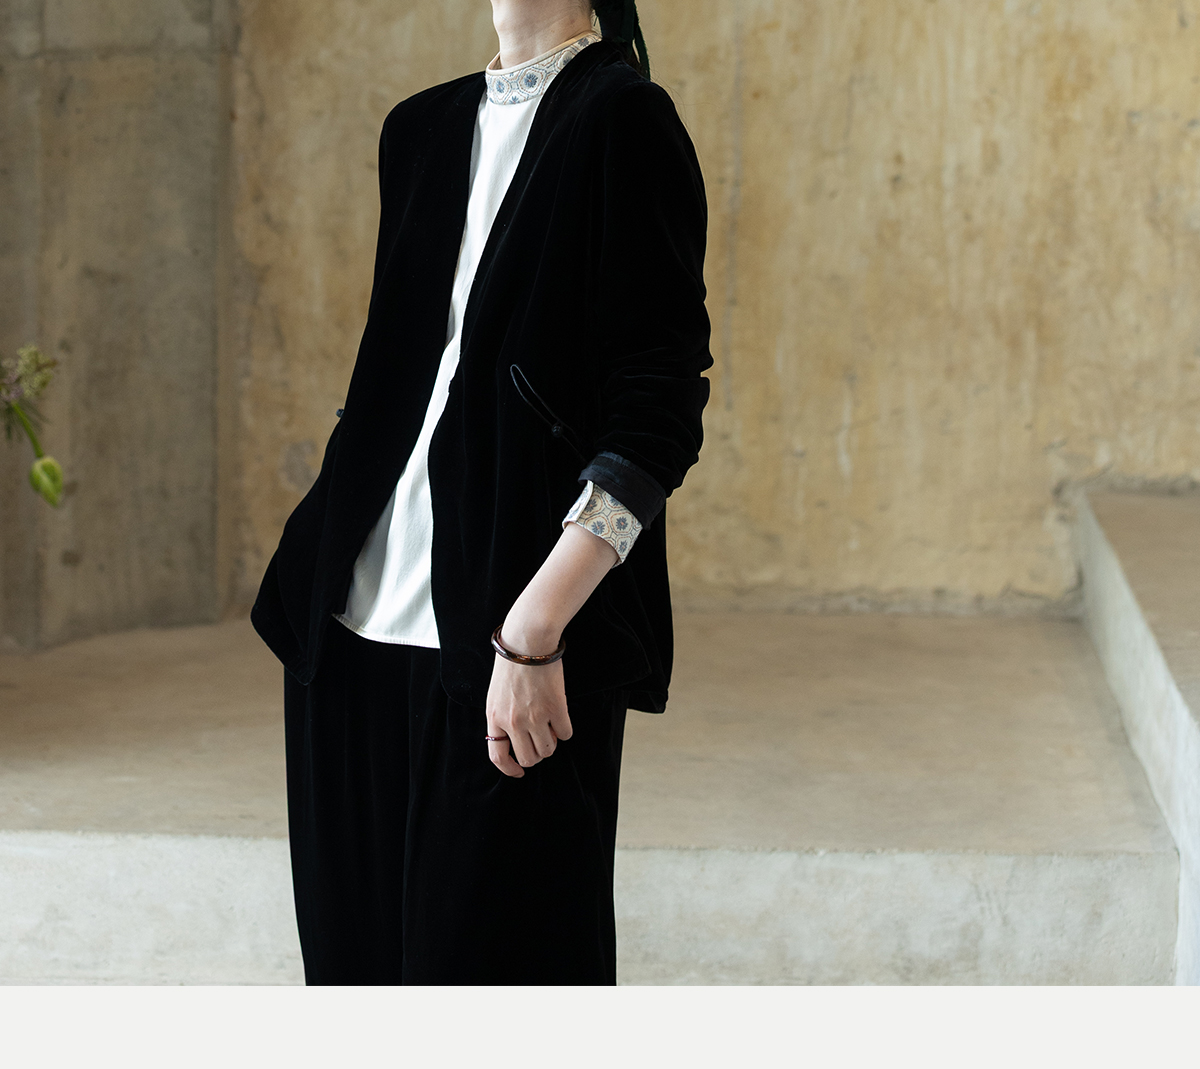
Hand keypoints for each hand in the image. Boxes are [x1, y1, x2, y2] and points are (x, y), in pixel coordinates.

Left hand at [485, 636, 572, 778]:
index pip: (498, 757)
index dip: (509, 769)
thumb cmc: (511, 664)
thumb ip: (501, 718)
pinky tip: (560, 717)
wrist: (527, 642)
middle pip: (528, 758)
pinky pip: (565, 734)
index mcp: (495, 718)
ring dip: (551, 742)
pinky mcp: (555, 708)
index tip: (519, 772)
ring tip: (550, 726)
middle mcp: (513, 722)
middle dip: (536, 755)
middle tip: (540, 741)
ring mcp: (535, 717)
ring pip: (548, 750)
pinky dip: (564, 730)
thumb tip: (513, 739)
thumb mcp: (495, 695)